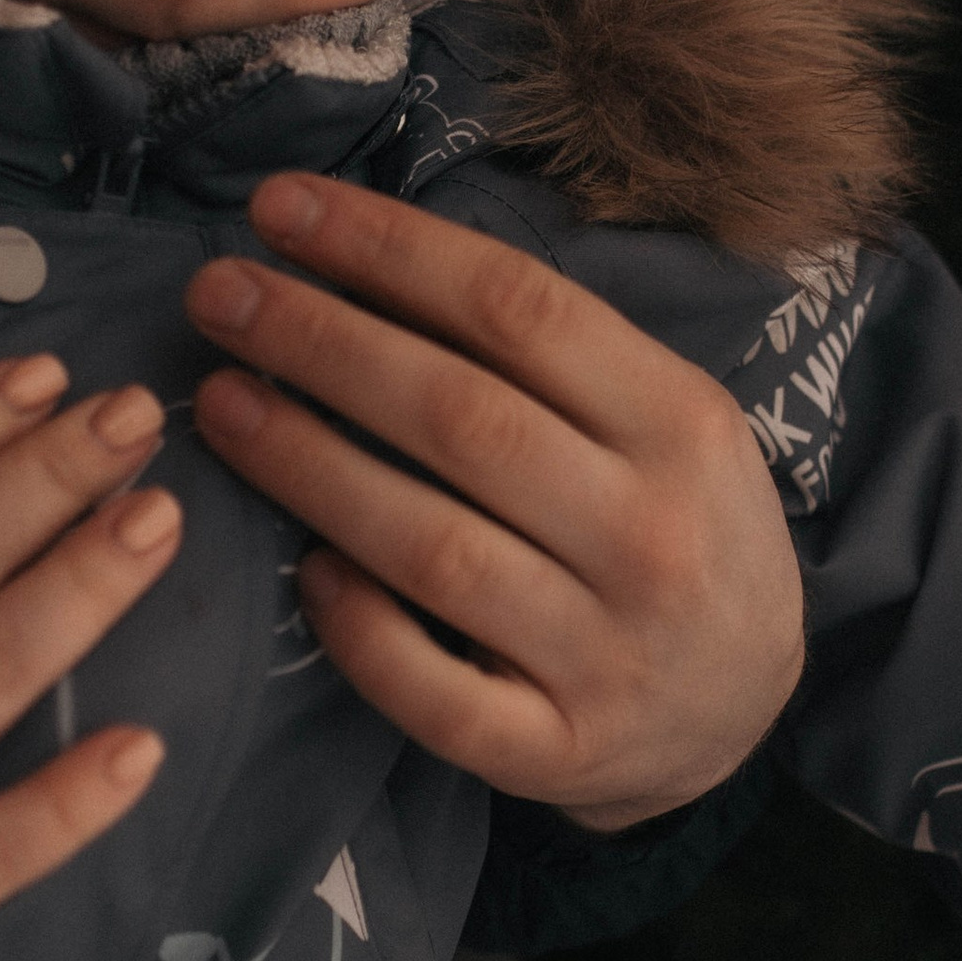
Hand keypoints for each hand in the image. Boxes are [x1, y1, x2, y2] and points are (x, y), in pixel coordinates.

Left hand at [184, 176, 800, 830]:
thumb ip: (546, 354)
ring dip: (307, 467)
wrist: (745, 705)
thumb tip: (364, 260)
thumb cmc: (672, 526)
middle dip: (319, 342)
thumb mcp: (659, 419)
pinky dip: (361, 632)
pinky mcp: (560, 751)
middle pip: (457, 418)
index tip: (278, 209)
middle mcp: (649, 535)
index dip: (386, 249)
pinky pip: (435, 695)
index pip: (517, 310)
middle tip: (216, 295)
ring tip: (220, 405)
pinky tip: (304, 571)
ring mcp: (605, 653)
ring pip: (430, 549)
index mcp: (680, 423)